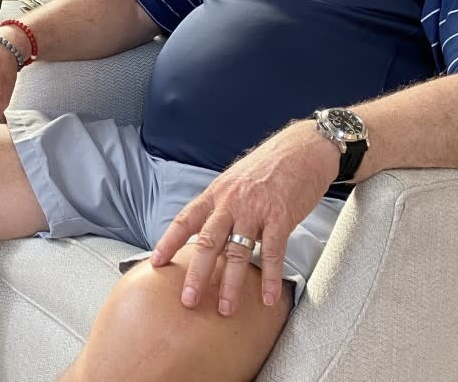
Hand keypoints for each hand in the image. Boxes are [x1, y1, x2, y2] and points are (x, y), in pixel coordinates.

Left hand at [151, 120, 338, 315]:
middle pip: (207, 242)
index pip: (185, 220)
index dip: (169, 242)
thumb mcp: (234, 180)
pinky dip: (269, 277)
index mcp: (215, 194)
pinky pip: (272, 253)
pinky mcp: (281, 217)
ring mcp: (255, 211)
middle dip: (196, 274)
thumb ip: (220, 205)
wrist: (302, 149)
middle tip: (188, 300)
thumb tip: (207, 229)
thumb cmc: (267, 166)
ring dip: (231, 284)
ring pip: (237, 252)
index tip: (155, 262)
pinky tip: (267, 298)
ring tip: (225, 309)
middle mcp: (230, 203)